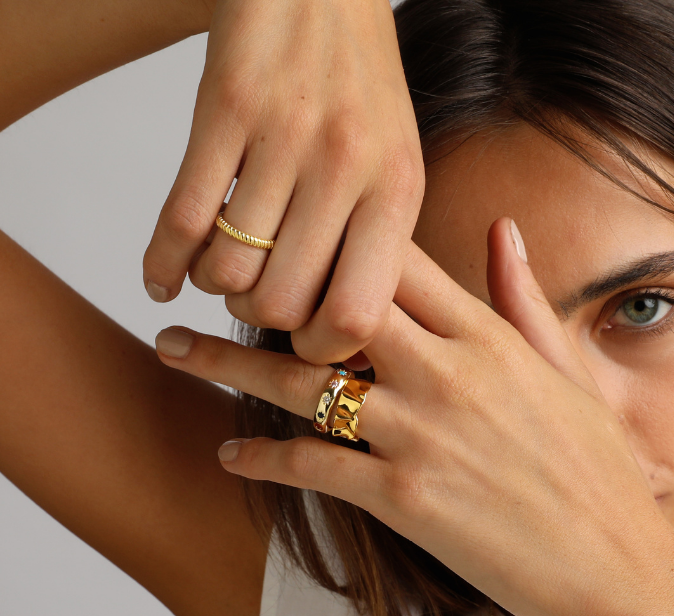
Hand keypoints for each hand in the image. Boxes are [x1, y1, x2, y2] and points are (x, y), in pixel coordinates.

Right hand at [143, 0, 422, 363]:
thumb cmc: (359, 90)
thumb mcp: (395, 166)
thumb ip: (379, 244)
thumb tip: (348, 332)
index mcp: (395, 192)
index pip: (358, 314)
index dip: (324, 349)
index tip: (307, 343)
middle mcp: (343, 168)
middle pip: (282, 302)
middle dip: (261, 319)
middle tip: (256, 303)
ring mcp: (282, 138)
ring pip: (228, 268)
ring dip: (212, 286)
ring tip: (216, 273)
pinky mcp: (222, 109)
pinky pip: (182, 217)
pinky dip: (161, 263)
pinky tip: (160, 278)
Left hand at [154, 219, 672, 615]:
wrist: (617, 570)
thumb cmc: (602, 477)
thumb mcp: (569, 376)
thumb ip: (524, 301)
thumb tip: (502, 229)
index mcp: (491, 339)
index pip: (395, 260)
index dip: (333, 241)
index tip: (289, 240)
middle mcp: (449, 374)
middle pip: (328, 308)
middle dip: (260, 290)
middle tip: (204, 282)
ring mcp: (423, 437)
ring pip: (303, 384)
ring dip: (228, 367)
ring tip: (174, 352)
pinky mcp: (405, 500)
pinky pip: (313, 467)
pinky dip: (263, 460)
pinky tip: (228, 457)